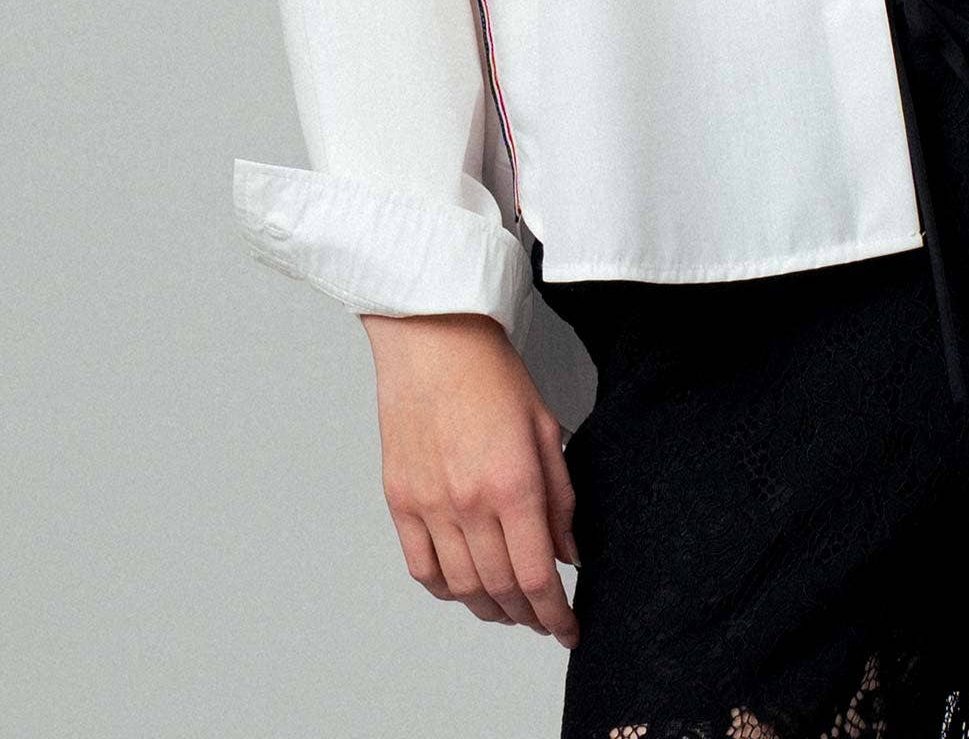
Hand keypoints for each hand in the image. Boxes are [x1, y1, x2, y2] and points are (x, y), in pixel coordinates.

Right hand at [361, 310, 580, 647]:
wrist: (433, 337)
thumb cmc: (490, 371)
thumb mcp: (546, 427)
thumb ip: (560, 497)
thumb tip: (569, 553)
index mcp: (513, 483)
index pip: (537, 576)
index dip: (556, 615)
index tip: (568, 630)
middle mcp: (468, 503)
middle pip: (501, 590)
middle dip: (528, 617)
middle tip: (543, 620)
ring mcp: (429, 505)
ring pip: (462, 588)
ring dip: (490, 610)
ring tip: (509, 610)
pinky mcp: (400, 500)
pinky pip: (422, 568)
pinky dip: (446, 590)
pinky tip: (465, 587)